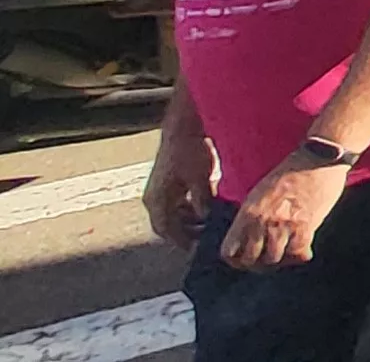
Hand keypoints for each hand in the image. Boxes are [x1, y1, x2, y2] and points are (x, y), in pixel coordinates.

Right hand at [142, 131, 215, 249]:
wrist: (183, 127)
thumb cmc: (189, 150)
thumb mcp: (200, 178)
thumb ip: (202, 201)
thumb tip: (207, 220)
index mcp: (157, 199)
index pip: (167, 230)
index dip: (183, 241)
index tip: (199, 249)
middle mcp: (154, 198)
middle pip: (167, 226)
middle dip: (186, 234)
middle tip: (207, 239)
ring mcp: (159, 190)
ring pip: (172, 216)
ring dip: (188, 223)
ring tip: (209, 225)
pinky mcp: (166, 184)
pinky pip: (175, 205)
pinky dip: (189, 210)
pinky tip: (206, 209)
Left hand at [219, 158, 347, 270]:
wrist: (318, 160)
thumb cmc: (290, 173)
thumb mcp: (259, 192)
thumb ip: (251, 216)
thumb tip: (247, 239)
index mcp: (247, 212)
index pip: (229, 251)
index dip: (236, 259)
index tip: (245, 258)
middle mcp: (262, 221)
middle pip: (251, 260)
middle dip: (257, 263)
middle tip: (267, 259)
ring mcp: (284, 224)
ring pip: (274, 259)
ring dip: (280, 260)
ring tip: (285, 253)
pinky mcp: (307, 225)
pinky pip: (298, 253)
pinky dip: (300, 255)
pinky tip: (302, 248)